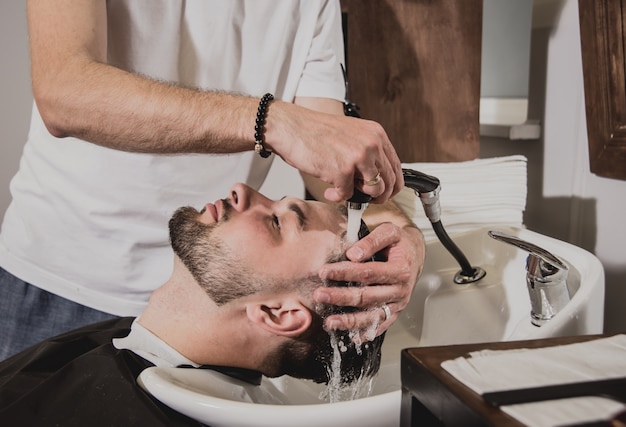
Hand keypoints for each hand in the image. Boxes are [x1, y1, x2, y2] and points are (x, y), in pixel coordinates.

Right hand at [268, 100, 403, 203]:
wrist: (291, 127)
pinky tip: (329, 191)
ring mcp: (358, 157)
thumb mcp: (352, 134)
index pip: (396, 167)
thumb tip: (376, 178)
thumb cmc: (315, 132)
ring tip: (343, 192)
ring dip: (360, 197)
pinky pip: (348, 195)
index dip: (391, 185)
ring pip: (375, 190)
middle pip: (389, 182)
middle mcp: (372, 144)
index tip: (382, 193)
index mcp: (376, 134)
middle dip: (378, 196)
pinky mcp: (342, 170)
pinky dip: (337, 197)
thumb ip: (367, 151)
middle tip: (365, 199)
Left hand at [314, 223, 424, 341]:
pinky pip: (381, 326)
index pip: (368, 273)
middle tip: (319, 295)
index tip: (324, 271)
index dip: (345, 273)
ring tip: (330, 322)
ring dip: (350, 321)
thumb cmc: (399, 243)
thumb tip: (353, 254)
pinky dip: (366, 332)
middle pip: (367, 296)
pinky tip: (351, 336)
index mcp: (400, 270)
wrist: (414, 254)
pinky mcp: (395, 312)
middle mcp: (400, 290)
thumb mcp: (390, 231)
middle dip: (341, 297)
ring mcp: (398, 304)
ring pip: (373, 316)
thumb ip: (372, 240)